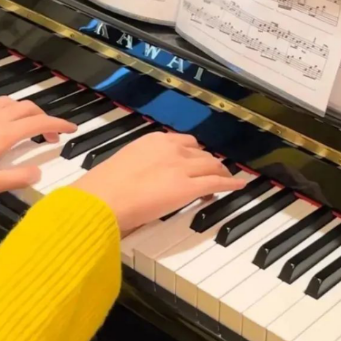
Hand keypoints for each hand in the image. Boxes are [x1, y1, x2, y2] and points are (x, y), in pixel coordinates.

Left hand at [0, 96, 77, 195]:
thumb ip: (16, 179)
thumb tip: (38, 172)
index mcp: (4, 134)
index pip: (40, 123)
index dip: (60, 124)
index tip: (72, 128)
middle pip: (28, 108)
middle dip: (44, 117)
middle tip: (49, 133)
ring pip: (10, 102)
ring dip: (25, 110)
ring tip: (27, 124)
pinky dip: (3, 107)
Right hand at [74, 131, 243, 234]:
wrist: (103, 199)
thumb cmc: (103, 188)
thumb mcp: (123, 165)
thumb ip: (139, 166)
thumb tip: (144, 177)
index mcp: (152, 140)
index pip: (183, 142)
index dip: (192, 153)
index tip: (195, 160)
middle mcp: (171, 149)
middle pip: (200, 152)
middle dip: (209, 162)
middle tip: (213, 171)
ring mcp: (182, 167)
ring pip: (212, 166)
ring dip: (221, 172)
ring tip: (226, 179)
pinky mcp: (190, 187)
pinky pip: (217, 182)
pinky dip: (231, 184)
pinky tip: (238, 186)